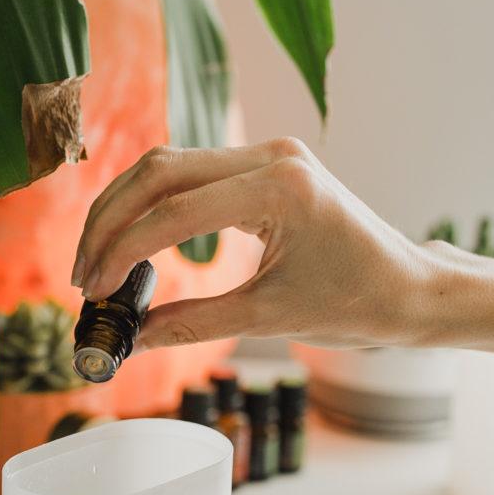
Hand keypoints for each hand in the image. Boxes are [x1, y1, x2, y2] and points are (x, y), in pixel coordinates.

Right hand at [70, 140, 462, 351]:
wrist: (410, 289)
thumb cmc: (356, 306)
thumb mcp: (268, 319)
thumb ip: (190, 322)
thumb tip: (126, 340)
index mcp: (280, 187)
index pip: (174, 211)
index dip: (122, 251)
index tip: (93, 290)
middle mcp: (272, 156)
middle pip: (159, 172)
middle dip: (110, 223)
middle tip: (83, 276)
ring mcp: (269, 154)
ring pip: (168, 166)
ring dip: (125, 211)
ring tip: (98, 264)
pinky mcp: (266, 165)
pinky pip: (191, 175)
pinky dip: (154, 207)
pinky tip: (132, 245)